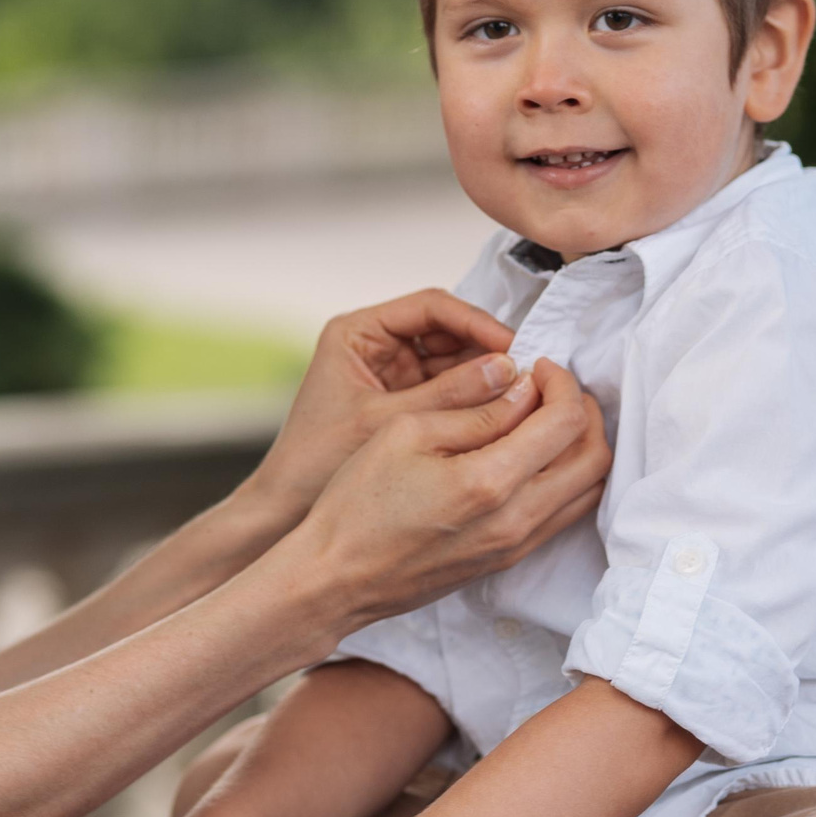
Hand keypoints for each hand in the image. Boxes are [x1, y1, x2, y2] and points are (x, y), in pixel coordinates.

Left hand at [241, 291, 519, 529]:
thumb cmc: (315, 462)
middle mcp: (378, 347)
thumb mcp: (385, 424)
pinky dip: (476, 404)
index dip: (477, 322)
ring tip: (523, 398)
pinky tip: (504, 418)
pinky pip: (451, 393)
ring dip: (488, 379)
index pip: (432, 307)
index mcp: (359, 333)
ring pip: (456, 363)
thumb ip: (447, 396)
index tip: (513, 346)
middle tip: (530, 375)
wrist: (286, 510)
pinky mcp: (406, 405)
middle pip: (450, 333)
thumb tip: (508, 370)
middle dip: (489, 352)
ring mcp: (394, 376)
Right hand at [298, 357, 609, 627]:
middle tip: (549, 387)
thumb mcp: (405, 434)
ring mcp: (516, 546)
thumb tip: (522, 391)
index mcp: (490, 481)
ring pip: (588, 489)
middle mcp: (516, 519)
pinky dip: (564, 477)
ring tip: (542, 418)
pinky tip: (529, 456)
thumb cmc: (357, 504)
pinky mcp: (508, 560)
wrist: (335, 580)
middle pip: (594, 456)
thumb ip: (473, 411)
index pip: (565, 420)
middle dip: (582, 410)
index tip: (537, 365)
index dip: (561, 382)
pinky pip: (564, 514)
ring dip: (579, 445)